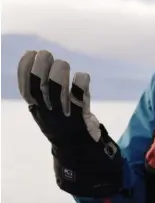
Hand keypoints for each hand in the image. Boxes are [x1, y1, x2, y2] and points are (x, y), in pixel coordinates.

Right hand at [17, 50, 123, 196]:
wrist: (81, 150)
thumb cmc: (65, 122)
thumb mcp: (50, 106)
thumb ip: (43, 85)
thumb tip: (35, 57)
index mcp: (38, 110)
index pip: (27, 89)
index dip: (25, 70)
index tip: (30, 52)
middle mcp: (48, 113)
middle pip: (40, 89)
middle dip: (41, 68)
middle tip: (46, 54)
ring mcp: (65, 116)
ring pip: (58, 93)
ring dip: (59, 74)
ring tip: (62, 64)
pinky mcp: (82, 118)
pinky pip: (80, 99)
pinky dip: (81, 85)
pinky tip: (82, 75)